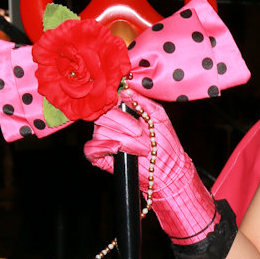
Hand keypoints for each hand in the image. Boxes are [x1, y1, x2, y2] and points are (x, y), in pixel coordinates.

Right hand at [84, 94, 216, 243]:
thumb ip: (142, 101)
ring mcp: (104, 140)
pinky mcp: (100, 157)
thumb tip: (125, 89)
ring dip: (123, 140)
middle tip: (140, 133)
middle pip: (103, 115)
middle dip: (123, 124)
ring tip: (141, 148)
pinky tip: (116, 148)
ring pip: (100, 132)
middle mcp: (110, 124)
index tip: (132, 109)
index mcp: (122, 112)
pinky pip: (90, 148)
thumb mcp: (158, 116)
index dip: (116, 103)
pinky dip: (102, 147)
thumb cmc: (165, 142)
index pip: (109, 100)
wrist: (168, 169)